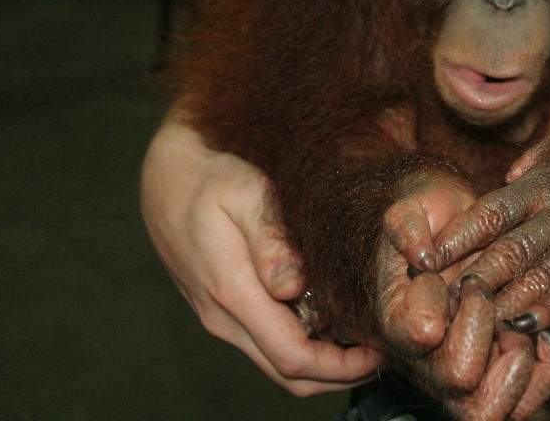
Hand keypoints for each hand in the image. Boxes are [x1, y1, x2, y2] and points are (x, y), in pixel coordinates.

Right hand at [139, 110, 388, 394]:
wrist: (166, 176)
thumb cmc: (212, 177)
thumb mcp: (245, 193)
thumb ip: (271, 241)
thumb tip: (293, 286)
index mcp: (233, 292)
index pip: (292, 357)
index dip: (341, 366)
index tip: (380, 352)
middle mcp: (224, 317)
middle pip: (288, 374)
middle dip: (340, 374)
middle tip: (383, 352)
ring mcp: (221, 317)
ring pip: (277, 362)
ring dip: (324, 362)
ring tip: (366, 337)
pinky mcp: (223, 310)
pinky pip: (267, 343)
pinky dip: (304, 344)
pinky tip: (332, 318)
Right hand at [377, 174, 549, 418]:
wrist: (460, 233)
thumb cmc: (433, 221)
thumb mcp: (411, 211)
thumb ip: (408, 229)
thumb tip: (425, 260)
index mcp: (399, 321)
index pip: (416, 336)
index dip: (441, 306)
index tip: (450, 276)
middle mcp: (427, 360)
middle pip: (457, 380)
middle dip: (483, 328)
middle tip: (485, 293)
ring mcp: (465, 374)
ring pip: (486, 412)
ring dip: (515, 362)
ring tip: (518, 325)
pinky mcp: (501, 379)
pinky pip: (524, 406)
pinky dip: (545, 374)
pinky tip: (548, 338)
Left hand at [435, 132, 549, 332]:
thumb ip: (526, 166)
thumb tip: (501, 180)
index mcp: (538, 185)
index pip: (488, 214)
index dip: (455, 239)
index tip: (425, 261)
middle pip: (510, 251)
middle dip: (474, 280)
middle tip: (442, 305)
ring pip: (541, 275)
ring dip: (507, 302)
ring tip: (478, 324)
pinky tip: (529, 325)